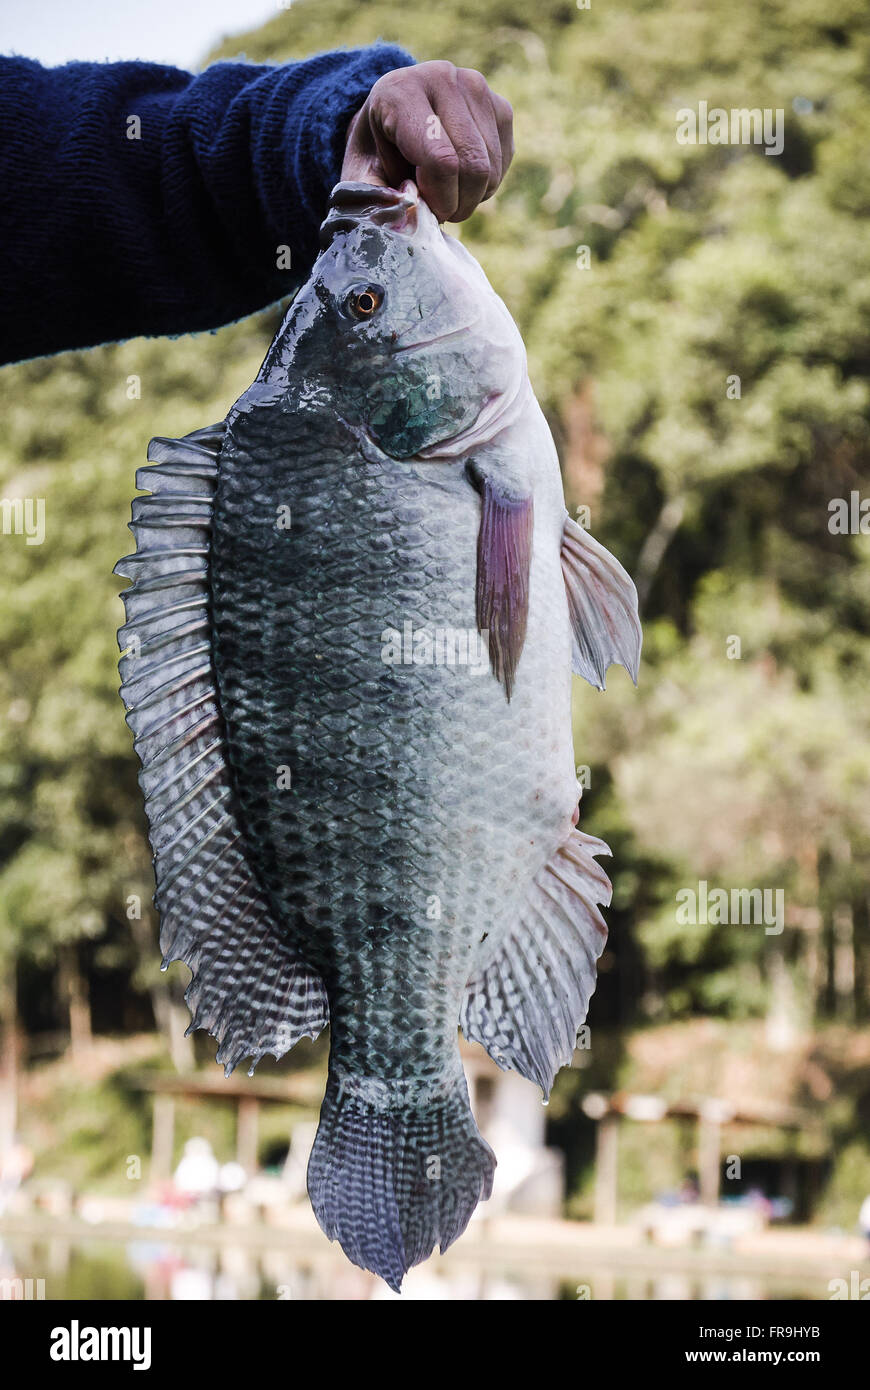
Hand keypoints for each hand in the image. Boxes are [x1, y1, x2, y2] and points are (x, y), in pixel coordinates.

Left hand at [341, 60, 513, 222]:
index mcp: (401, 92)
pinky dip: (484, 186)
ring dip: (470, 198)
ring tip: (445, 192)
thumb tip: (411, 217)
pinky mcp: (499, 105)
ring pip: (491, 170)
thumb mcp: (363, 176)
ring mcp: (476, 87)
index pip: (442, 160)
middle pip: (473, 166)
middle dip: (457, 204)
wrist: (393, 119)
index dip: (440, 200)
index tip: (426, 211)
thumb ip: (380, 200)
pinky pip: (502, 165)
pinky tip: (461, 178)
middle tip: (437, 211)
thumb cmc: (376, 154)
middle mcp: (442, 78)